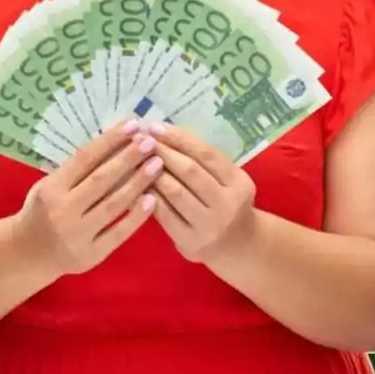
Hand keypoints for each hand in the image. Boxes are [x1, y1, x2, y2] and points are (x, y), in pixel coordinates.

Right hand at [13, 120, 164, 275]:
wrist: (26, 255)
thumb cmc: (40, 212)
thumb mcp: (48, 186)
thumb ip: (76, 171)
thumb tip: (115, 143)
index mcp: (51, 188)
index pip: (84, 158)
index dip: (110, 140)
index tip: (133, 125)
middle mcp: (63, 210)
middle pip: (102, 180)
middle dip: (129, 158)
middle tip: (150, 142)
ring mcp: (77, 234)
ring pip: (113, 205)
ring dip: (138, 183)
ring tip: (157, 165)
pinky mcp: (91, 255)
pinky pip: (118, 233)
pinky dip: (136, 216)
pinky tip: (153, 199)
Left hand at [146, 124, 256, 264]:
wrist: (238, 246)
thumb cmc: (227, 204)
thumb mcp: (228, 180)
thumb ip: (204, 161)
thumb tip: (165, 133)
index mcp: (238, 183)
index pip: (206, 154)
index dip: (179, 138)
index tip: (155, 127)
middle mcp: (227, 204)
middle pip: (190, 171)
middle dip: (163, 152)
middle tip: (140, 139)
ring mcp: (208, 225)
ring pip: (175, 192)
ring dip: (152, 172)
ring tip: (136, 159)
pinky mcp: (190, 242)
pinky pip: (164, 215)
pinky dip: (149, 197)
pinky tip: (137, 186)